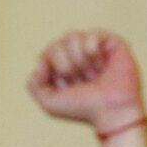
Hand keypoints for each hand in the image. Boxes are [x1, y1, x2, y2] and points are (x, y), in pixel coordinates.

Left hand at [27, 30, 145, 133]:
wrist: (110, 112)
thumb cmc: (84, 109)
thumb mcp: (49, 103)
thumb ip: (33, 85)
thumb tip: (41, 61)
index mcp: (63, 67)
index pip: (46, 52)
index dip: (52, 67)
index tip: (66, 84)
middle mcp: (78, 56)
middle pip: (57, 43)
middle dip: (65, 64)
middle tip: (80, 80)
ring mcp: (95, 49)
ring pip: (72, 36)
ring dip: (79, 59)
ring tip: (92, 73)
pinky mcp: (112, 44)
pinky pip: (93, 34)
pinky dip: (92, 50)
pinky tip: (101, 63)